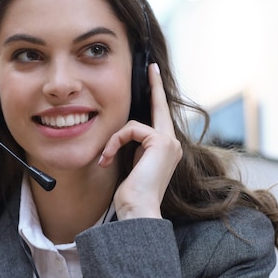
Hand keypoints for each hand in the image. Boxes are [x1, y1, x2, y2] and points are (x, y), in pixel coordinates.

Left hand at [98, 63, 181, 219]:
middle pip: (161, 106)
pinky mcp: (160, 142)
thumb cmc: (131, 196)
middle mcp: (172, 144)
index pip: (159, 118)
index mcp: (165, 150)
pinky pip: (130, 130)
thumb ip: (131, 147)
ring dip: (113, 141)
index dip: (156, 97)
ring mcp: (169, 142)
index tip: (153, 76)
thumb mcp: (129, 166)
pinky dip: (114, 143)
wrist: (138, 210)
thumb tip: (120, 134)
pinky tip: (107, 159)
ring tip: (105, 159)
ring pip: (133, 124)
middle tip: (151, 67)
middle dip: (154, 85)